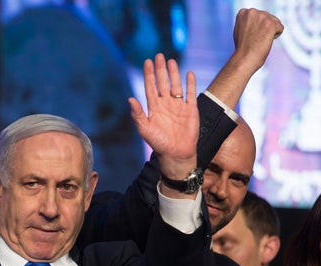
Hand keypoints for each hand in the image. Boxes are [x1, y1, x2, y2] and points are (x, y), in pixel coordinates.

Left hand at [129, 53, 198, 183]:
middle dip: (160, 70)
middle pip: (163, 83)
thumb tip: (130, 99)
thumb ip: (138, 115)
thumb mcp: (145, 129)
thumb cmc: (159, 143)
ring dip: (174, 73)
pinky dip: (190, 83)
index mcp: (154, 108)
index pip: (150, 87)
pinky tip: (189, 73)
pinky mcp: (191, 109)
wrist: (176, 154)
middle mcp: (166, 104)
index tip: (147, 61)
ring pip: (176, 85)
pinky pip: (190, 93)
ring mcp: (178, 106)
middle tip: (158, 55)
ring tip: (171, 61)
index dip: (149, 75)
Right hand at [208, 8, 283, 107]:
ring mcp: (261, 17)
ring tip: (260, 44)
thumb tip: (245, 35)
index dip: (258, 29)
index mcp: (243, 13)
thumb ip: (247, 28)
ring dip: (271, 34)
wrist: (243, 62)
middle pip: (269, 18)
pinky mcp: (269, 24)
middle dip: (267, 30)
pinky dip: (277, 36)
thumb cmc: (241, 55)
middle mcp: (252, 11)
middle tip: (255, 44)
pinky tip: (267, 42)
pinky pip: (280, 27)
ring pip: (276, 22)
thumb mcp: (242, 37)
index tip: (251, 40)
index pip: (259, 16)